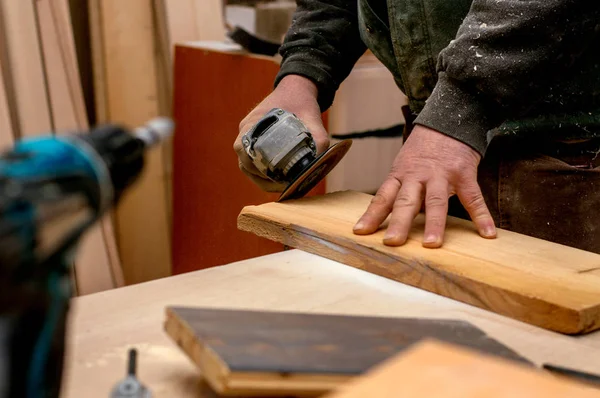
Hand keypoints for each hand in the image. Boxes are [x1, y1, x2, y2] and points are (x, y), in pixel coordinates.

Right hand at [234, 75, 329, 191]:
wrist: (297, 88)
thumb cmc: (302, 102)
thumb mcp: (313, 119)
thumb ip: (319, 140)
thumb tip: (319, 163)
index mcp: (252, 123)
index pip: (245, 153)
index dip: (259, 172)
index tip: (278, 181)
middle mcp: (246, 130)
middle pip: (245, 163)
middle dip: (262, 179)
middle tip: (283, 187)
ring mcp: (248, 135)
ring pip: (247, 165)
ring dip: (261, 178)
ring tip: (281, 186)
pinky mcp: (254, 140)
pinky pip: (253, 160)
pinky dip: (263, 172)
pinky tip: (278, 180)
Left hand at [353, 125, 496, 247]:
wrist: (448, 119)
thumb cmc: (423, 148)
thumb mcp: (404, 165)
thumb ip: (399, 189)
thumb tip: (388, 217)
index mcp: (400, 175)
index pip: (382, 197)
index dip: (372, 215)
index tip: (360, 232)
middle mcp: (417, 176)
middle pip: (406, 202)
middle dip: (398, 223)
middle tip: (392, 242)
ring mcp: (441, 175)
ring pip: (436, 202)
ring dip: (434, 224)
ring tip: (431, 244)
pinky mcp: (463, 174)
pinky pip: (473, 198)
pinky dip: (481, 216)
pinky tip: (487, 233)